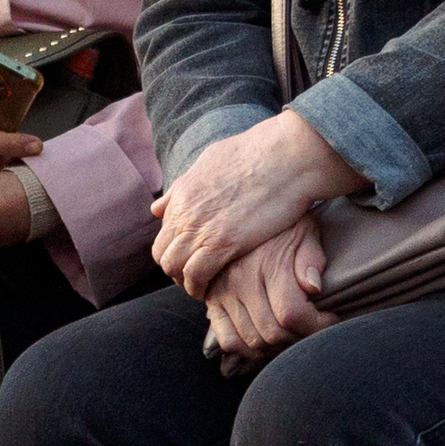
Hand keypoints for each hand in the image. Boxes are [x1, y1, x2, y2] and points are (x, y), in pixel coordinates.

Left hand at [153, 110, 363, 298]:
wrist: (285, 155)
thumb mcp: (210, 162)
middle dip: (175, 271)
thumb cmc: (257, 154)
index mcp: (181, 194)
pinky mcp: (224, 242)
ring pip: (174, 268)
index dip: (174, 253)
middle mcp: (185, 212)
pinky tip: (212, 291)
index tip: (191, 261)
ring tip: (203, 288)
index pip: (162, 236)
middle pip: (162, 255)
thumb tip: (159, 207)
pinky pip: (196, 275)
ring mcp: (202, 227)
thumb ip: (183, 188)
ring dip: (186, 282)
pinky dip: (199, 287)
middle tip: (195, 279)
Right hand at [203, 218, 331, 364]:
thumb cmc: (283, 221)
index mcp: (266, 264)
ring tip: (293, 332)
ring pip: (251, 341)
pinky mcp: (211, 300)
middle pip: (273, 334)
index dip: (318, 326)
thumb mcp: (305, 230)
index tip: (331, 318)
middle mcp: (239, 280)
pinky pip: (227, 339)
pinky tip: (267, 338)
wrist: (244, 205)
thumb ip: (311, 259)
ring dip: (277, 347)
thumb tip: (314, 288)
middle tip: (314, 328)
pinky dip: (248, 349)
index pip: (292, 314)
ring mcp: (222, 293)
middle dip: (300, 338)